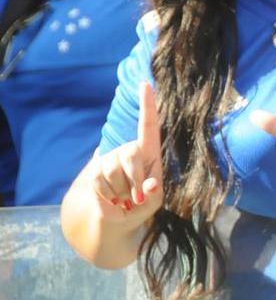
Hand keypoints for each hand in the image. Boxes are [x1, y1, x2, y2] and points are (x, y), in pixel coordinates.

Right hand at [92, 81, 163, 222]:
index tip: (145, 84)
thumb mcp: (154, 201)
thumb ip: (154, 193)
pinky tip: (112, 199)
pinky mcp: (96, 168)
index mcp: (151, 152)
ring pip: (113, 170)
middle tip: (136, 198)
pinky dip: (107, 195)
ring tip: (124, 198)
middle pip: (131, 154)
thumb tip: (150, 185)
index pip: (149, 125)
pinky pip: (99, 180)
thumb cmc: (143, 203)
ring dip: (120, 191)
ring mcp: (112, 157)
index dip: (147, 104)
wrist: (117, 216)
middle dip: (134, 180)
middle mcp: (131, 149)